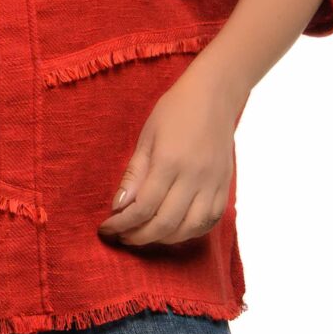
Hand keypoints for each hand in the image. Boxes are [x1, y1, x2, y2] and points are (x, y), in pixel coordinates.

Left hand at [96, 60, 243, 249]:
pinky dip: (190, 231)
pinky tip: (174, 229)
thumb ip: (135, 174)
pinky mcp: (225, 185)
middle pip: (165, 224)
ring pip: (189, 228)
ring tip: (146, 234)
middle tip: (123, 236)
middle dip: (139, 237)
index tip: (107, 228)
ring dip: (164, 239)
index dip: (122, 224)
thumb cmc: (176, 110)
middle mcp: (195, 177)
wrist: (215, 95)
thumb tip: (119, 207)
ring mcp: (213, 183)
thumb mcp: (146, 137)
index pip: (143, 207)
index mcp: (170, 161)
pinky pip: (210, 220)